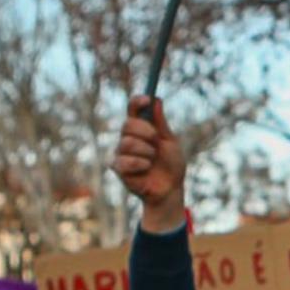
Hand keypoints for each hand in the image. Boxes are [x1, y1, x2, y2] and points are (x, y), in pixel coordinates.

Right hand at [110, 95, 187, 233]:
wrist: (170, 189)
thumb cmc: (171, 166)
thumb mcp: (170, 142)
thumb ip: (161, 124)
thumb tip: (156, 100)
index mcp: (142, 128)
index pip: (133, 109)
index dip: (137, 102)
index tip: (147, 100)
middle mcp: (128, 138)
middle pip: (127, 123)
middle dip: (145, 131)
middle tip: (156, 141)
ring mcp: (121, 152)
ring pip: (126, 142)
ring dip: (145, 151)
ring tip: (152, 160)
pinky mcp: (117, 167)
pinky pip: (123, 160)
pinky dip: (139, 164)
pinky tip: (146, 169)